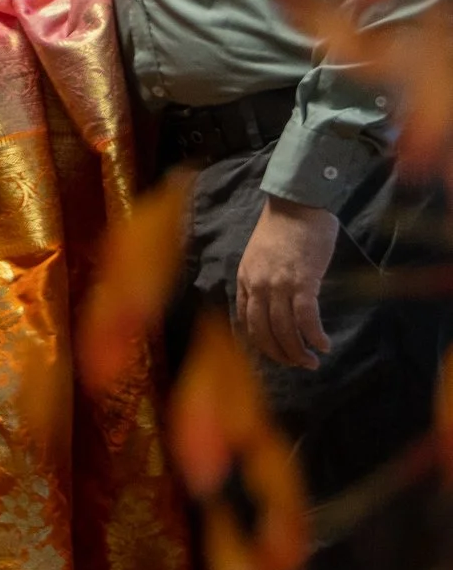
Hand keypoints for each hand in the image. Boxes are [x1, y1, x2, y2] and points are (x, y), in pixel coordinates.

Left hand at [236, 196, 339, 368]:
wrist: (297, 204)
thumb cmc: (283, 228)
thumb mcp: (260, 256)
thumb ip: (263, 279)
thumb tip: (276, 305)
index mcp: (245, 279)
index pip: (247, 321)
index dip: (262, 344)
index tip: (277, 354)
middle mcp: (258, 285)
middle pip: (264, 331)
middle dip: (281, 354)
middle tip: (298, 365)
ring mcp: (279, 284)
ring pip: (284, 329)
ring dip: (298, 352)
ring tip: (312, 361)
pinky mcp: (303, 281)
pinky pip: (306, 317)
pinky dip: (314, 336)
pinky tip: (324, 345)